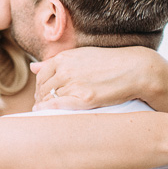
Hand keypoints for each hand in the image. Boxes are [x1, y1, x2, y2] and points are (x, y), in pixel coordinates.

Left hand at [31, 47, 146, 110]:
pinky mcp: (84, 99)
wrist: (134, 69)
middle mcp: (66, 70)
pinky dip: (47, 109)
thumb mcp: (81, 56)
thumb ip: (56, 62)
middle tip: (41, 106)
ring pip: (48, 98)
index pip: (41, 75)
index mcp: (64, 58)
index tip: (41, 94)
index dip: (39, 86)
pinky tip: (43, 112)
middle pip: (43, 88)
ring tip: (46, 111)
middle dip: (40, 97)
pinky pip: (57, 105)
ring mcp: (74, 84)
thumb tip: (32, 66)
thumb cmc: (109, 62)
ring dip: (44, 105)